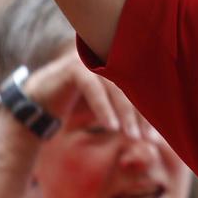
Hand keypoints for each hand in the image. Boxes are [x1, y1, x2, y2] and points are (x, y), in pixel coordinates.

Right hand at [23, 47, 148, 139]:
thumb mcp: (109, 108)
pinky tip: (111, 127)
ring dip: (126, 114)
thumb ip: (128, 111)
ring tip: (132, 136)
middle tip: (149, 138)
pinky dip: (104, 109)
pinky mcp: (75, 68)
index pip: (142, 88)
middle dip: (142, 115)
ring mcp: (92, 61)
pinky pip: (94, 90)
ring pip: (116, 89)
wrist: (39, 105)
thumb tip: (157, 132)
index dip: (151, 110)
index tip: (158, 133)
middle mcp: (108, 59)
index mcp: (120, 65)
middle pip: (133, 88)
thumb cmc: (79, 106)